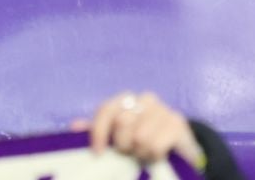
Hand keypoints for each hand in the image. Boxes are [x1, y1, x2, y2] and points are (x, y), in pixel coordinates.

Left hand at [75, 91, 203, 166]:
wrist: (179, 151)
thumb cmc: (144, 143)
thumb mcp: (118, 139)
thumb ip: (99, 132)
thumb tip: (75, 127)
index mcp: (126, 101)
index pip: (106, 110)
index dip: (99, 132)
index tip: (98, 153)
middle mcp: (144, 99)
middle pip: (122, 122)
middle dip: (123, 145)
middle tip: (131, 152)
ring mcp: (162, 108)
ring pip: (139, 135)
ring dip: (141, 152)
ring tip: (145, 154)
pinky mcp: (177, 122)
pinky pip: (155, 144)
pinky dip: (154, 155)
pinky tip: (158, 155)